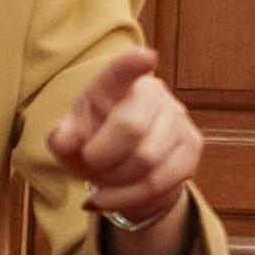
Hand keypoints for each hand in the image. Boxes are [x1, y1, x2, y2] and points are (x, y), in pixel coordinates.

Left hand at [47, 45, 200, 254]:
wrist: (124, 169)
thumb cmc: (94, 144)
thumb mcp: (70, 141)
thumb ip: (62, 138)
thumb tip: (65, 140)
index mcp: (115, 85)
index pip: (122, 71)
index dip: (133, 64)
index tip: (146, 57)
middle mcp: (153, 93)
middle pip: (131, 127)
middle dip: (101, 157)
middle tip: (91, 164)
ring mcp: (178, 118)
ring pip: (147, 160)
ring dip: (116, 181)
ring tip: (103, 181)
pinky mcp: (192, 147)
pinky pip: (161, 182)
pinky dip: (130, 198)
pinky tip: (115, 196)